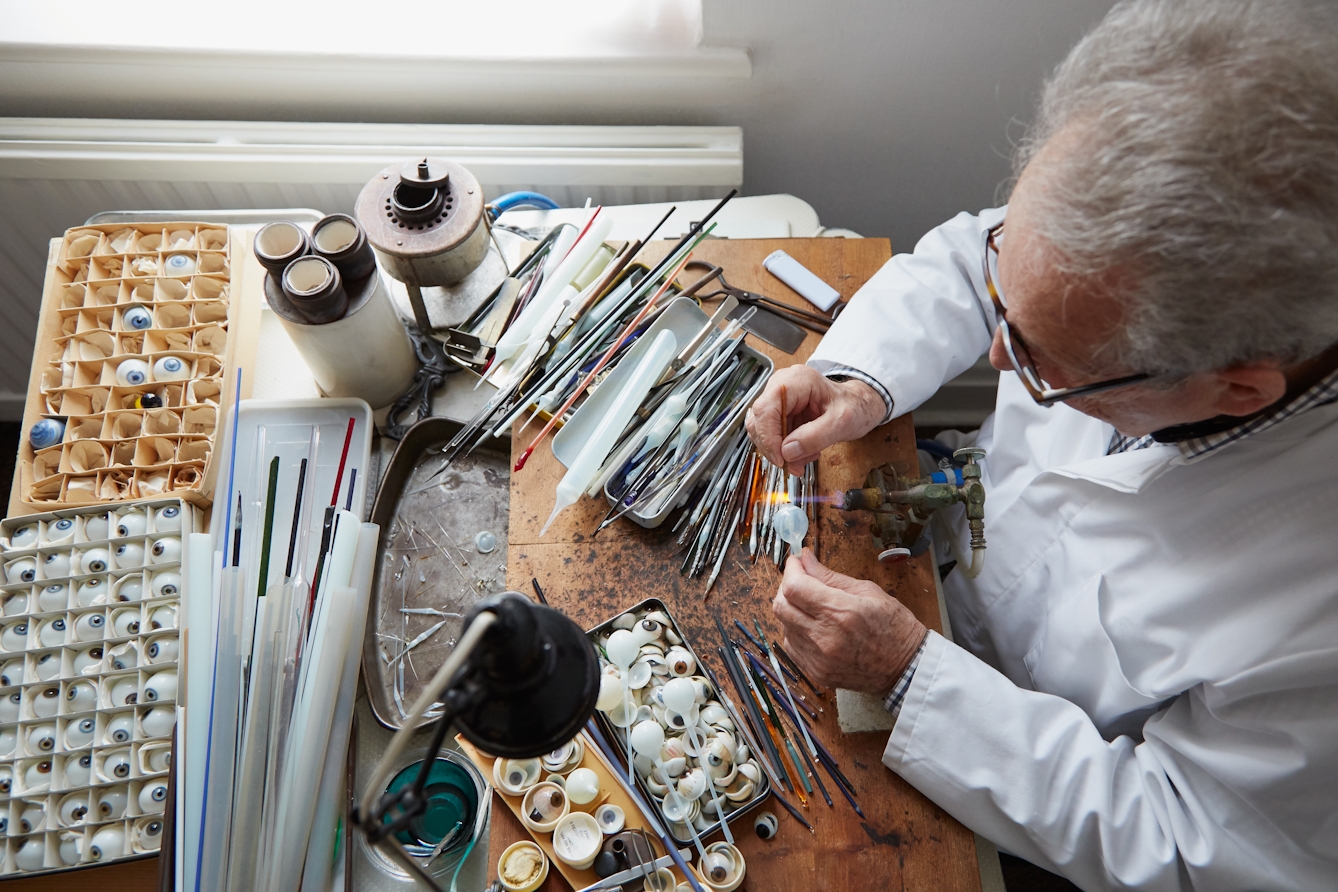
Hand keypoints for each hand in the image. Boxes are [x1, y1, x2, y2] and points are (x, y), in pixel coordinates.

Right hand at [745, 365, 884, 475]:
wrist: (858, 406)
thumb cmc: (854, 406)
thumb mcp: (842, 423)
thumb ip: (815, 437)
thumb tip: (787, 451)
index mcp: (796, 381)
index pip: (766, 409)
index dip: (768, 437)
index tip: (781, 460)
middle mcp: (782, 386)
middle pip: (760, 420)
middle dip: (775, 447)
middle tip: (795, 464)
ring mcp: (779, 399)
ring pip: (763, 431)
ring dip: (781, 451)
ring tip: (806, 456)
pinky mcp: (779, 412)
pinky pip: (772, 435)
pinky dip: (785, 450)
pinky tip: (804, 452)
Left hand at [772, 549, 926, 695]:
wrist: (907, 668)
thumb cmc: (894, 627)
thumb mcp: (868, 591)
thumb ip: (830, 576)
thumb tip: (805, 559)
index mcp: (841, 613)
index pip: (794, 587)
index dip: (790, 570)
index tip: (796, 561)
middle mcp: (825, 638)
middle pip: (781, 606)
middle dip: (786, 587)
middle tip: (801, 580)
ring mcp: (819, 659)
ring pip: (784, 625)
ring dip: (791, 609)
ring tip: (811, 604)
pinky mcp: (817, 672)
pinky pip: (791, 645)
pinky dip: (796, 630)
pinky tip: (813, 625)